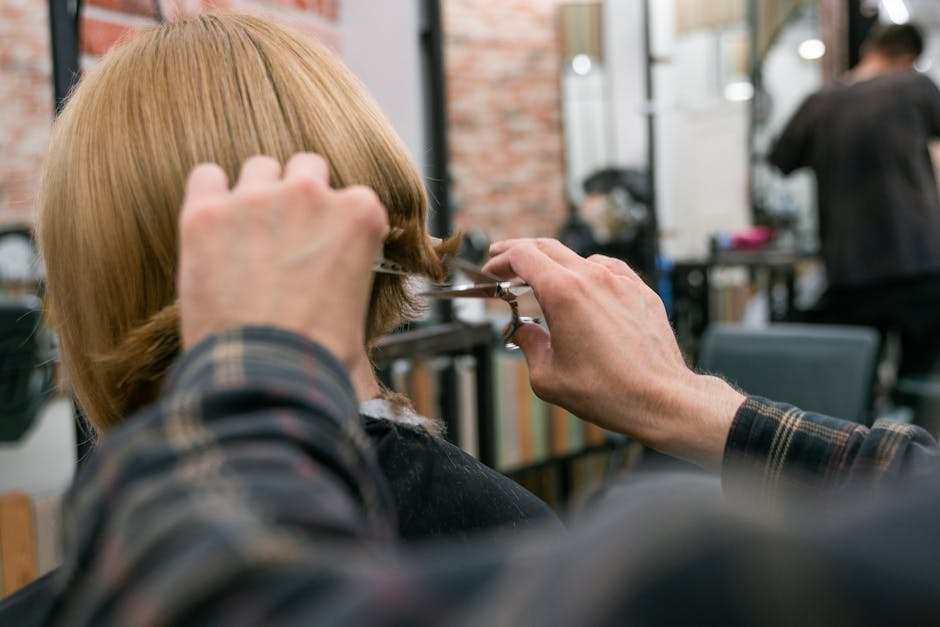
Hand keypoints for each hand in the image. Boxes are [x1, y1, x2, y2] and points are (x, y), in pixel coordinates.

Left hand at [177, 153, 388, 367]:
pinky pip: (206, 176)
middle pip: (306, 167)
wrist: (269, 375)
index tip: (326, 249)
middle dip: (299, 197)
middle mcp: (310, 194)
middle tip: (286, 237)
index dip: (338, 224)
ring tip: (247, 236)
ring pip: (258, 168)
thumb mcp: (362, 313)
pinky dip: (209, 195)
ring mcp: (255, 199)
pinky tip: (213, 227)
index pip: (353, 196)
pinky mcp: (206, 213)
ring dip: (256, 194)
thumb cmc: (321, 358)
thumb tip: (348, 300)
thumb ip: (355, 281)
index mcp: (359, 215)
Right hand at [483, 239, 744, 469]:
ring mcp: (621, 281)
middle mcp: (593, 277)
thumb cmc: (606, 391)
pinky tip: (583, 291)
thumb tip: (522, 330)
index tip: (490, 271)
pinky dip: (586, 274)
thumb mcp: (547, 376)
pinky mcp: (640, 292)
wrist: (660, 398)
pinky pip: (607, 271)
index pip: (523, 255)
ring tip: (541, 284)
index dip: (501, 260)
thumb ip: (528, 343)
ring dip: (554, 266)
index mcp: (564, 292)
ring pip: (578, 258)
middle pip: (547, 247)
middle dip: (519, 253)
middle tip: (503, 263)